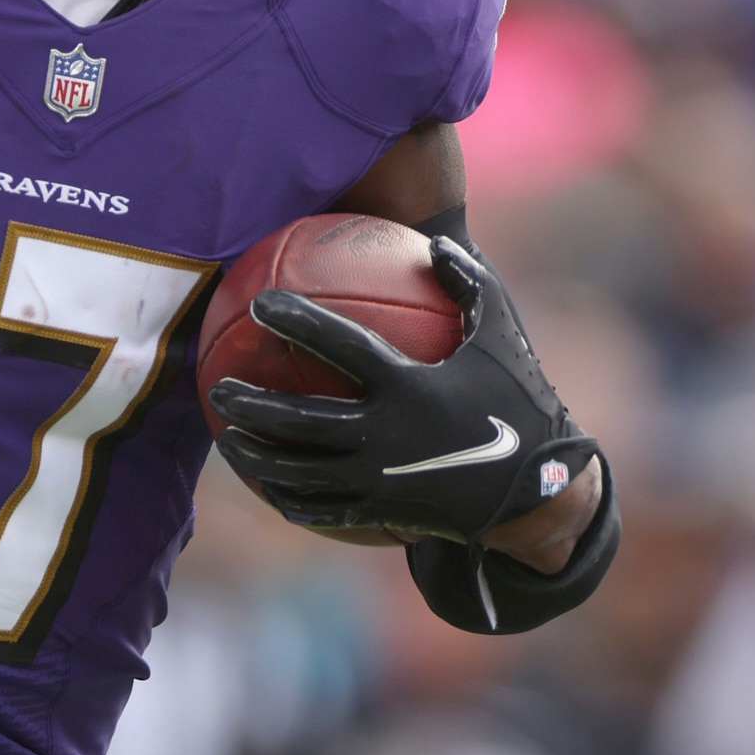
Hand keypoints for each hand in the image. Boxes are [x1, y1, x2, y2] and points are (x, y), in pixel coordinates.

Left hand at [207, 237, 596, 545]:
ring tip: (225, 436)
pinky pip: (320, 507)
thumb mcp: (503, 333)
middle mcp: (385, 435)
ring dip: (253, 454)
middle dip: (252, 403)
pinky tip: (263, 484)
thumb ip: (469, 283)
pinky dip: (286, 495)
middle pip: (298, 420)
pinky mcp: (380, 510)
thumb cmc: (519, 399)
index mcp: (409, 385)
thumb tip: (436, 243)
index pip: (339, 345)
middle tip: (217, 386)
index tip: (260, 302)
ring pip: (297, 471)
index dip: (296, 321)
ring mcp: (378, 480)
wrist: (536, 488)